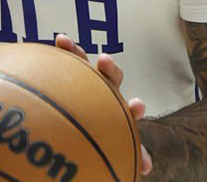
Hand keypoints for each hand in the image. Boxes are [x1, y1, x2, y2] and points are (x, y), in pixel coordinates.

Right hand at [55, 34, 152, 175]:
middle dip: (111, 69)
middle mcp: (104, 90)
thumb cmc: (94, 135)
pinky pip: (65, 59)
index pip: (129, 109)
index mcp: (116, 109)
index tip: (136, 105)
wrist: (72, 125)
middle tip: (104, 61)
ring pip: (85, 63)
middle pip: (111, 78)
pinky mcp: (69, 71)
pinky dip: (64, 49)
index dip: (134, 108)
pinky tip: (59, 40)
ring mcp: (86, 79)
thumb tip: (147, 166)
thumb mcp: (109, 144)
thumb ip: (126, 152)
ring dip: (78, 52)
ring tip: (67, 42)